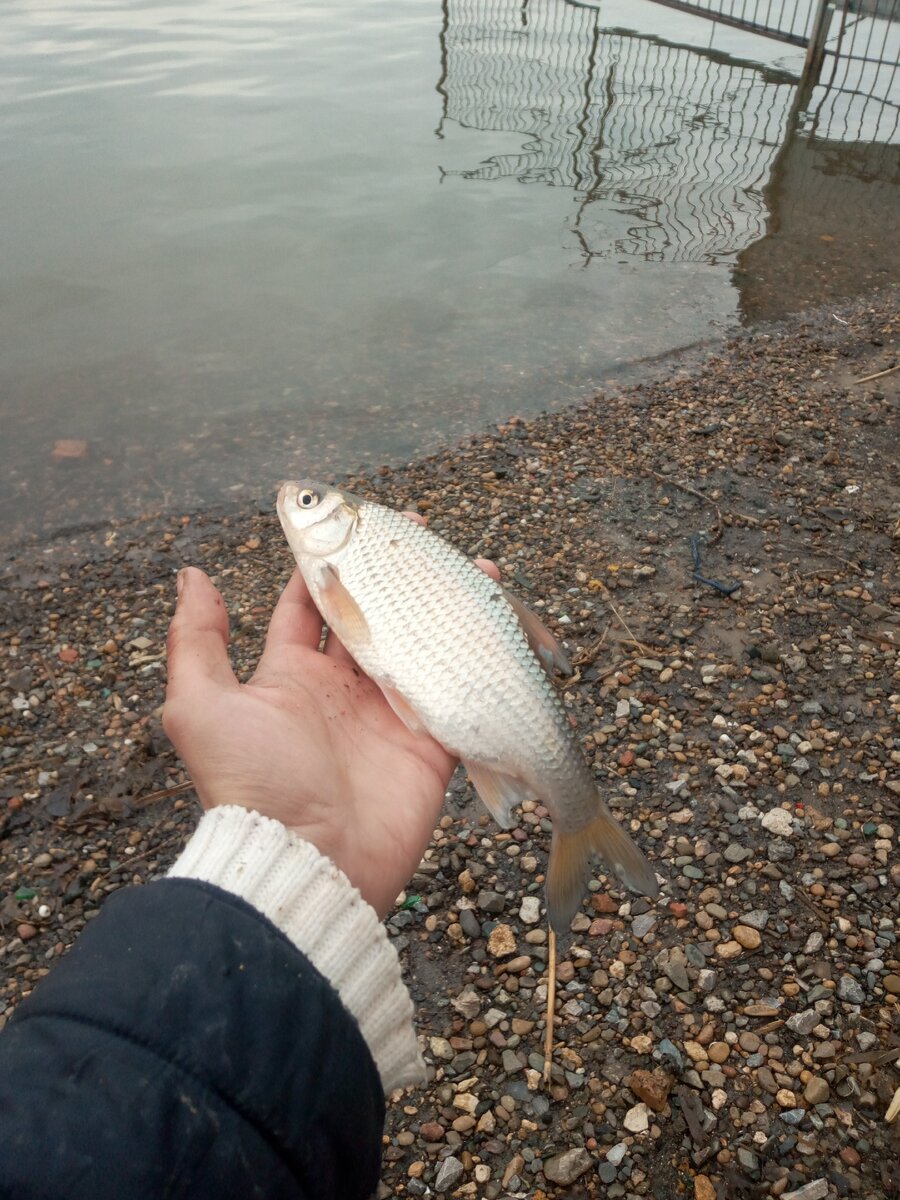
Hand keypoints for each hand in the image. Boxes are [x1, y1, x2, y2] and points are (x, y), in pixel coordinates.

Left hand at [163, 543, 498, 918]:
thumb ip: (197, 641)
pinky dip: (476, 655)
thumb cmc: (251, 784)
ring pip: (420, 643)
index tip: (348, 523)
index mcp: (290, 676)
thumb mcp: (202, 706)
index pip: (309, 605)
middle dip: (392, 574)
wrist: (311, 865)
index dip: (327, 564)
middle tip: (418, 533)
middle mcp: (341, 690)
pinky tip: (496, 616)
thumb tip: (192, 576)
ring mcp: (389, 714)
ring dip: (441, 604)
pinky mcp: (432, 741)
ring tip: (468, 563)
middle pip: (372, 615)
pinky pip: (456, 688)